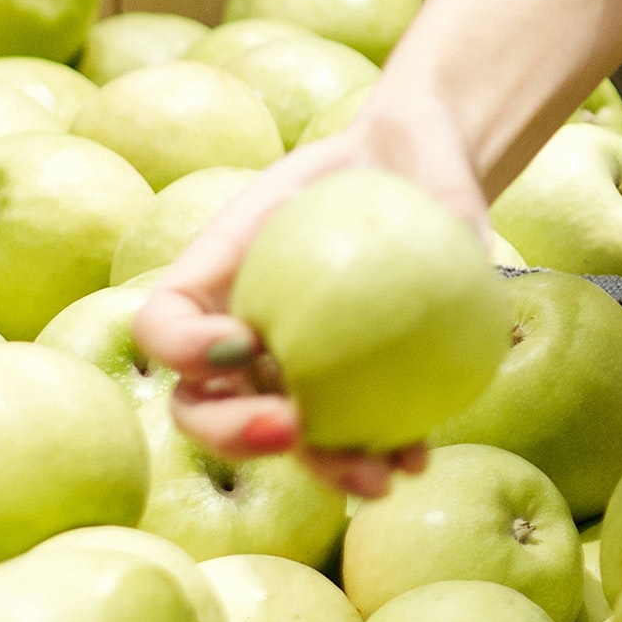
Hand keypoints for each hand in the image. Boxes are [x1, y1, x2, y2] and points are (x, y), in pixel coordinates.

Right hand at [137, 75, 493, 494]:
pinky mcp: (340, 392)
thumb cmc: (384, 159)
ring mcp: (283, 372)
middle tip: (288, 427)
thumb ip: (414, 188)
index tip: (245, 343)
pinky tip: (418, 461)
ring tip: (374, 478)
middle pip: (201, 407)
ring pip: (277, 438)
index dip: (184, 349)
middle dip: (233, 433)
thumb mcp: (387, 142)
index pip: (162, 326)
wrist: (416, 184)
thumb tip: (458, 230)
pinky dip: (380, 454)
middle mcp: (236, 338)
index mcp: (212, 283)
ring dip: (319, 467)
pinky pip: (347, 434)